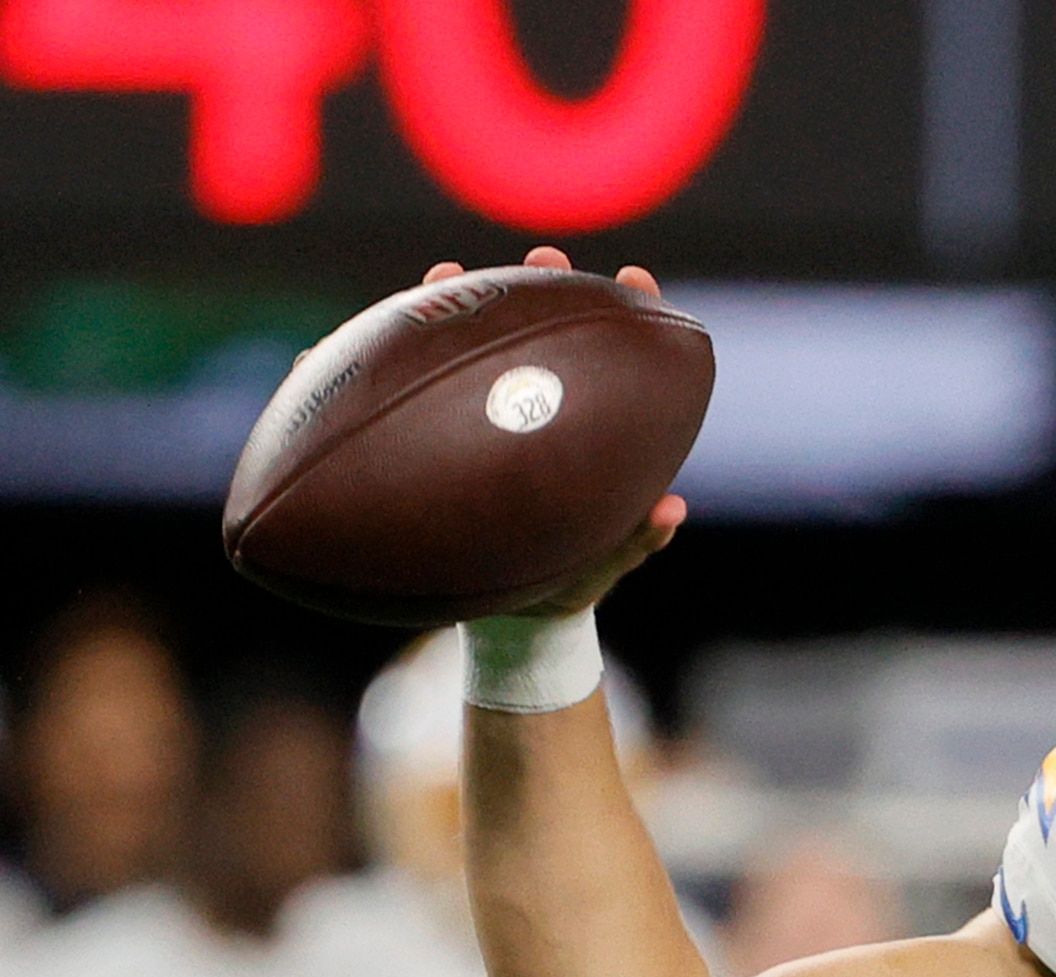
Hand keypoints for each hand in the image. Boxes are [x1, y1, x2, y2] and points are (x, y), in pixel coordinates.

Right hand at [423, 247, 686, 614]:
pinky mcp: (437, 432)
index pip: (616, 360)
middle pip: (546, 334)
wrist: (510, 613)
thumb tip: (672, 510)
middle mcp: (539, 409)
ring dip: (463, 303)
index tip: (637, 280)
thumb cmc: (567, 581)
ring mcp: (485, 415)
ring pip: (474, 347)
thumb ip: (637, 538)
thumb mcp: (601, 561)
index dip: (629, 314)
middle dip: (546, 285)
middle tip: (546, 257)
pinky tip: (354, 338)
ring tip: (449, 272)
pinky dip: (387, 361)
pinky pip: (409, 391)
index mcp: (589, 429)